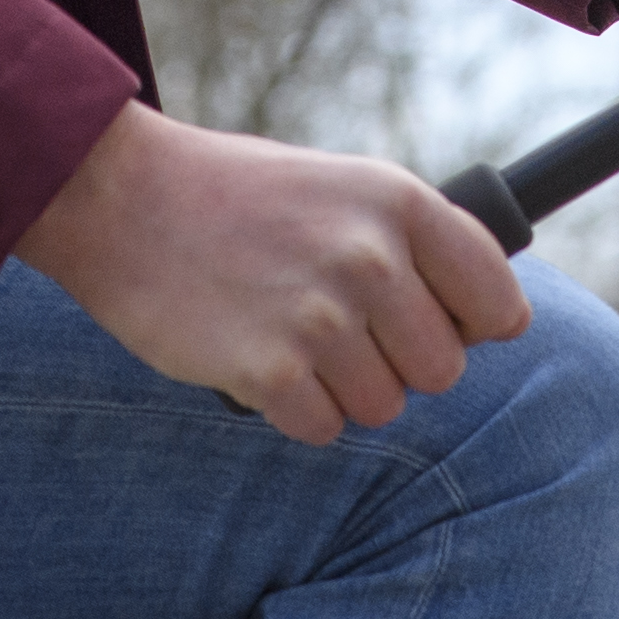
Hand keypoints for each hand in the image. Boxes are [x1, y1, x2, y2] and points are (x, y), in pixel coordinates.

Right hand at [20, 103, 530, 446]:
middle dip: (398, 365)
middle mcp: (369, 258)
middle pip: (442, 371)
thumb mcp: (341, 188)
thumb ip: (413, 244)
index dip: (473, 325)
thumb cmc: (238, 199)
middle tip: (341, 333)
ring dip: (342, 390)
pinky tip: (259, 362)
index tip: (440, 324)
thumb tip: (493, 322)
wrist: (121, 198)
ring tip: (291, 338)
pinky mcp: (271, 370)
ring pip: (383, 408)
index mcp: (399, 203)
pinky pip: (324, 430)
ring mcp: (320, 317)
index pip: (496, 300)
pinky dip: (295, 412)